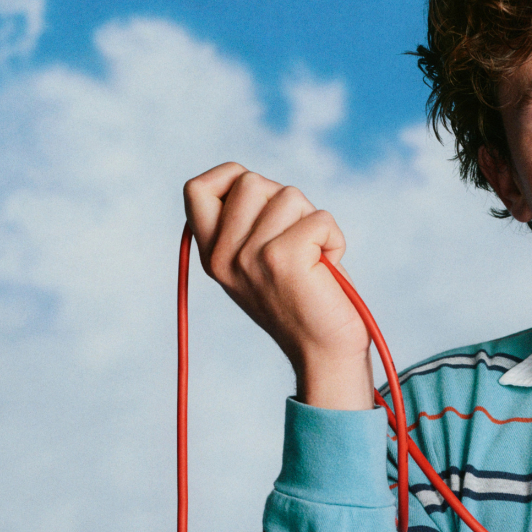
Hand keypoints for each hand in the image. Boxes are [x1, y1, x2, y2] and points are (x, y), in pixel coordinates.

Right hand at [183, 163, 373, 410]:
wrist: (323, 354)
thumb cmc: (302, 301)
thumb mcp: (258, 261)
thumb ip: (245, 225)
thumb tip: (251, 182)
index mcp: (211, 254)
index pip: (197, 188)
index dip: (230, 177)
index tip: (260, 200)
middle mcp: (222, 256)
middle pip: (250, 180)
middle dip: (284, 200)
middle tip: (297, 240)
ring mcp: (249, 257)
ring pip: (288, 194)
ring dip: (313, 220)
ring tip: (313, 258)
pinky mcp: (282, 258)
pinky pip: (320, 217)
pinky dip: (334, 237)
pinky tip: (328, 266)